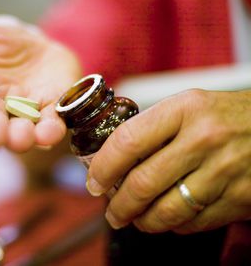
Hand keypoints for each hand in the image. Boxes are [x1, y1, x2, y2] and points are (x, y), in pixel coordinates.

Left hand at [88, 89, 250, 233]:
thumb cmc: (226, 116)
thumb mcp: (190, 106)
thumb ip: (153, 127)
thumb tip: (112, 156)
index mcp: (185, 109)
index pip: (128, 141)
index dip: (104, 166)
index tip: (95, 182)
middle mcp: (204, 139)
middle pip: (143, 183)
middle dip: (118, 205)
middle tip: (111, 212)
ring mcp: (224, 171)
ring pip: (167, 210)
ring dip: (142, 221)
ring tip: (134, 220)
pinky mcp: (241, 198)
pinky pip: (194, 222)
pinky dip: (174, 225)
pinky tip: (168, 218)